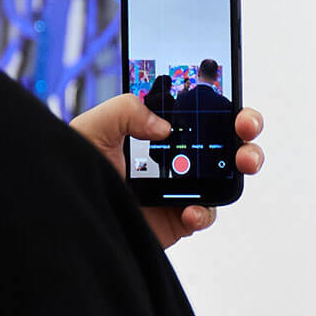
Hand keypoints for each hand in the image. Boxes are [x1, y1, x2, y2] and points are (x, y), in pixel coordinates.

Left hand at [70, 95, 267, 249]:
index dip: (224, 101)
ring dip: (244, 164)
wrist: (69, 214)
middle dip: (246, 128)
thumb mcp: (95, 127)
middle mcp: (177, 156)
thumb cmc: (75, 167)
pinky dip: (204, 212)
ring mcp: (182, 188)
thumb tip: (163, 125)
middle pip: (225, 138)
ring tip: (242, 162)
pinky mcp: (178, 219)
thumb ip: (125, 109)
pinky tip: (190, 209)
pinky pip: (205, 215)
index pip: (201, 109)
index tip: (232, 97)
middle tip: (244, 127)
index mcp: (160, 129)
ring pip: (227, 175)